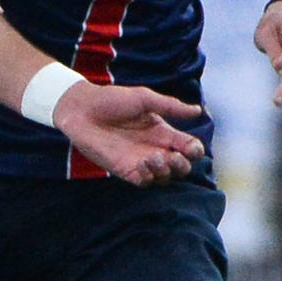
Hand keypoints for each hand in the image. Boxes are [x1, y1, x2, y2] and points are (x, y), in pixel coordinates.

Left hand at [53, 82, 205, 185]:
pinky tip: (143, 163)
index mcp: (163, 132)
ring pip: (164, 178)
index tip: (190, 147)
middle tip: (174, 156)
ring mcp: (140, 161)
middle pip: (181, 167)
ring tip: (155, 157)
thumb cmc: (112, 100)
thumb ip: (171, 106)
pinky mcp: (124, 169)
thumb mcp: (145, 99)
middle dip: (183, 165)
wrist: (82, 108)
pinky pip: (143, 181)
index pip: (188, 148)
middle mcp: (155, 148)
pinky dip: (148, 177)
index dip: (195, 151)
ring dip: (166, 171)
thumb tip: (199, 111)